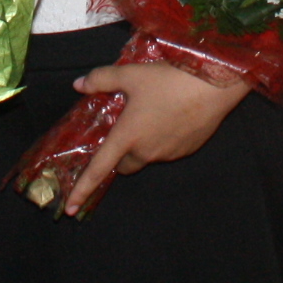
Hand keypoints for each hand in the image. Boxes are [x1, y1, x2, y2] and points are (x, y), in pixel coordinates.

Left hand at [65, 61, 247, 214]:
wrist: (213, 85)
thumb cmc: (168, 80)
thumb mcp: (130, 74)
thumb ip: (101, 80)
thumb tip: (79, 85)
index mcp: (127, 137)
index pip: (98, 169)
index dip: (82, 189)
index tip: (69, 208)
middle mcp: (146, 151)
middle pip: (124, 164)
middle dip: (120, 154)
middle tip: (124, 128)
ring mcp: (168, 154)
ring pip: (147, 156)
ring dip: (143, 144)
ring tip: (152, 113)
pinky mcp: (187, 150)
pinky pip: (167, 150)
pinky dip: (163, 140)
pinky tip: (172, 116)